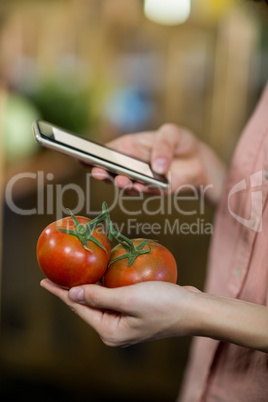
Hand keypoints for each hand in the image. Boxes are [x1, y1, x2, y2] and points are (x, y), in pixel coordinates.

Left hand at [40, 279, 198, 346]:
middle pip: (86, 305)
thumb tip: (72, 294)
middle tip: (57, 273)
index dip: (60, 293)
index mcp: (110, 331)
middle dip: (72, 289)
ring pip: (100, 300)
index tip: (43, 280)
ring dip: (89, 285)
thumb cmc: (164, 305)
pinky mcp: (135, 312)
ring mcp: (126, 321)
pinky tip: (101, 274)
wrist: (195, 309)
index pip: (78, 308)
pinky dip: (105, 285)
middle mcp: (115, 329)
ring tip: (74, 272)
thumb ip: (99, 297)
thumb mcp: (128, 299)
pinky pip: (113, 296)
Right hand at [92, 124, 226, 205]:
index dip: (91, 156)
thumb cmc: (179, 143)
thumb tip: (158, 166)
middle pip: (110, 172)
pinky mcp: (154, 191)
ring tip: (122, 180)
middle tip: (99, 172)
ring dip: (122, 184)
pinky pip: (145, 192)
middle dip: (102, 173)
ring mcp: (140, 180)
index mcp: (127, 148)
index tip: (79, 157)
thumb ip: (163, 145)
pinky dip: (143, 190)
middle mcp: (129, 166)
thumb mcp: (172, 133)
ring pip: (125, 185)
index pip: (105, 153)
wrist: (199, 160)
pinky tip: (141, 186)